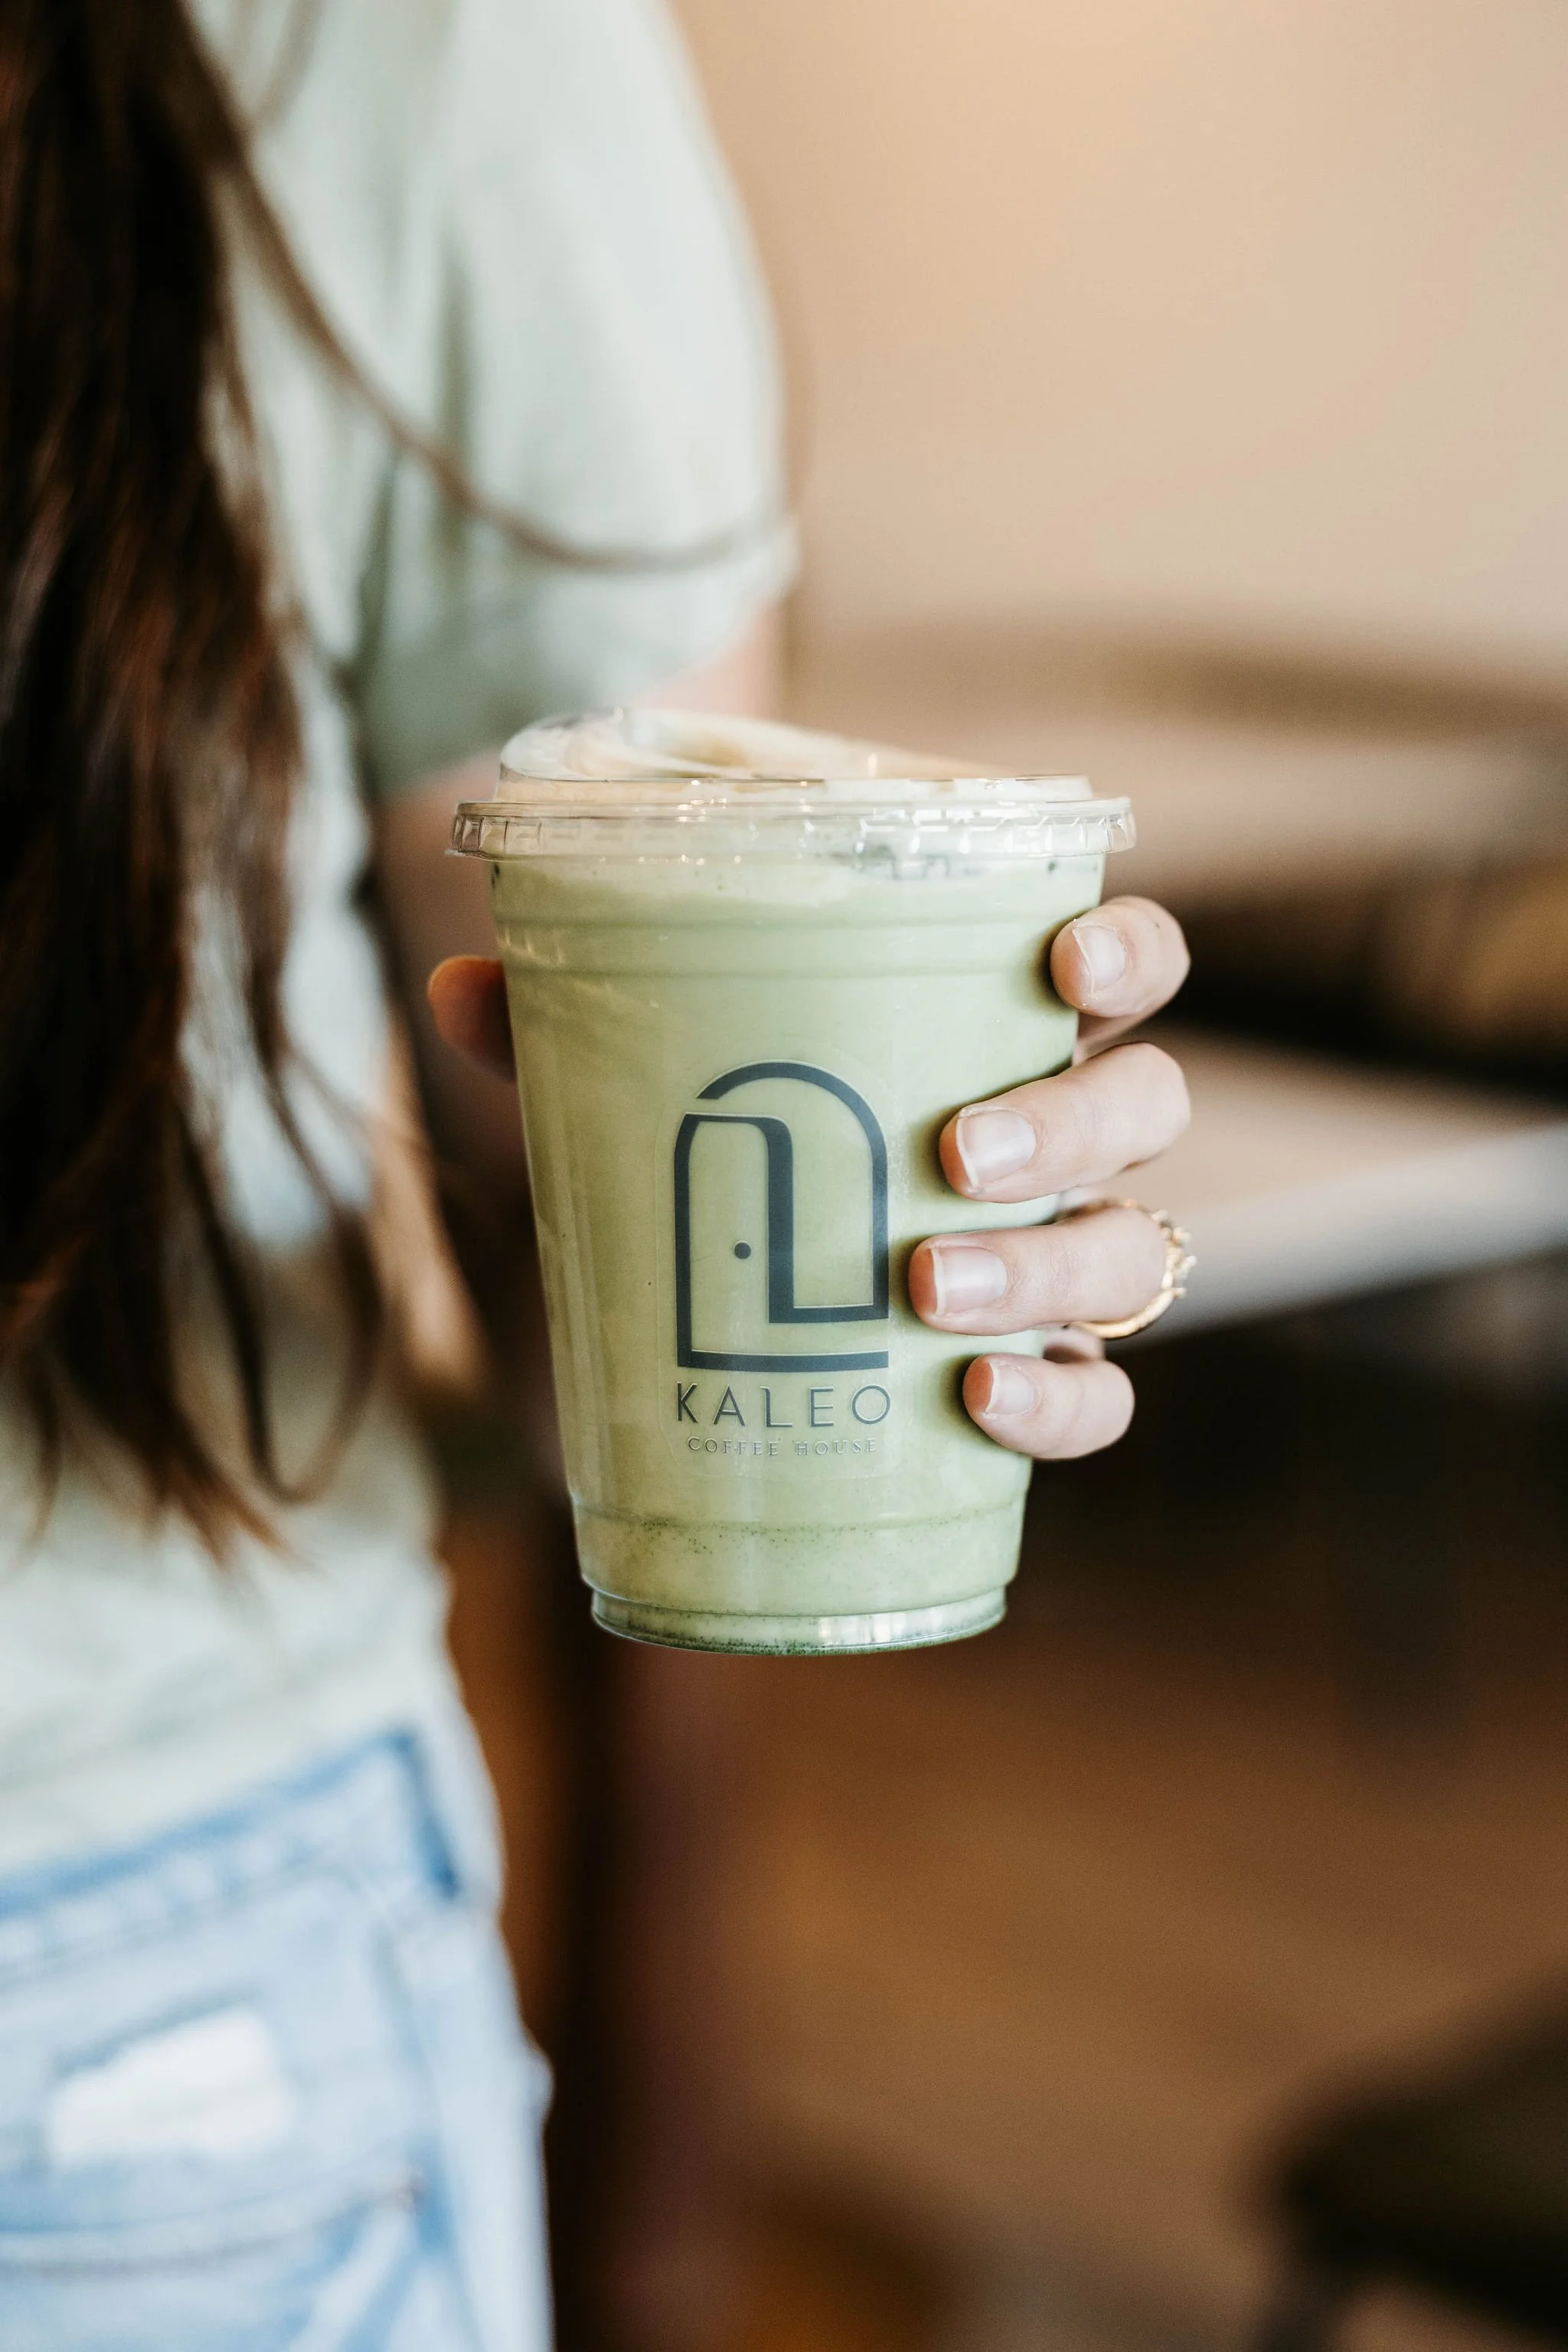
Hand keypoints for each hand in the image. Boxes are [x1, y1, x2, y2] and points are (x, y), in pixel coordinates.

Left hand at [428, 893, 1190, 1463]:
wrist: (741, 1330)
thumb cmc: (730, 1170)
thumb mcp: (653, 1098)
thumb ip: (574, 1035)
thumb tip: (462, 984)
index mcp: (994, 1036)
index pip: (1125, 969)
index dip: (1128, 953)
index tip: (1064, 961)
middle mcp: (1059, 1143)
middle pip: (1147, 1105)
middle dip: (1074, 1121)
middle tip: (956, 1153)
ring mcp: (1062, 1260)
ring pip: (1130, 1251)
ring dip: (1045, 1267)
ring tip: (927, 1287)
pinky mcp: (1046, 1373)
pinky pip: (1102, 1396)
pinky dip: (1059, 1401)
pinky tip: (976, 1402)